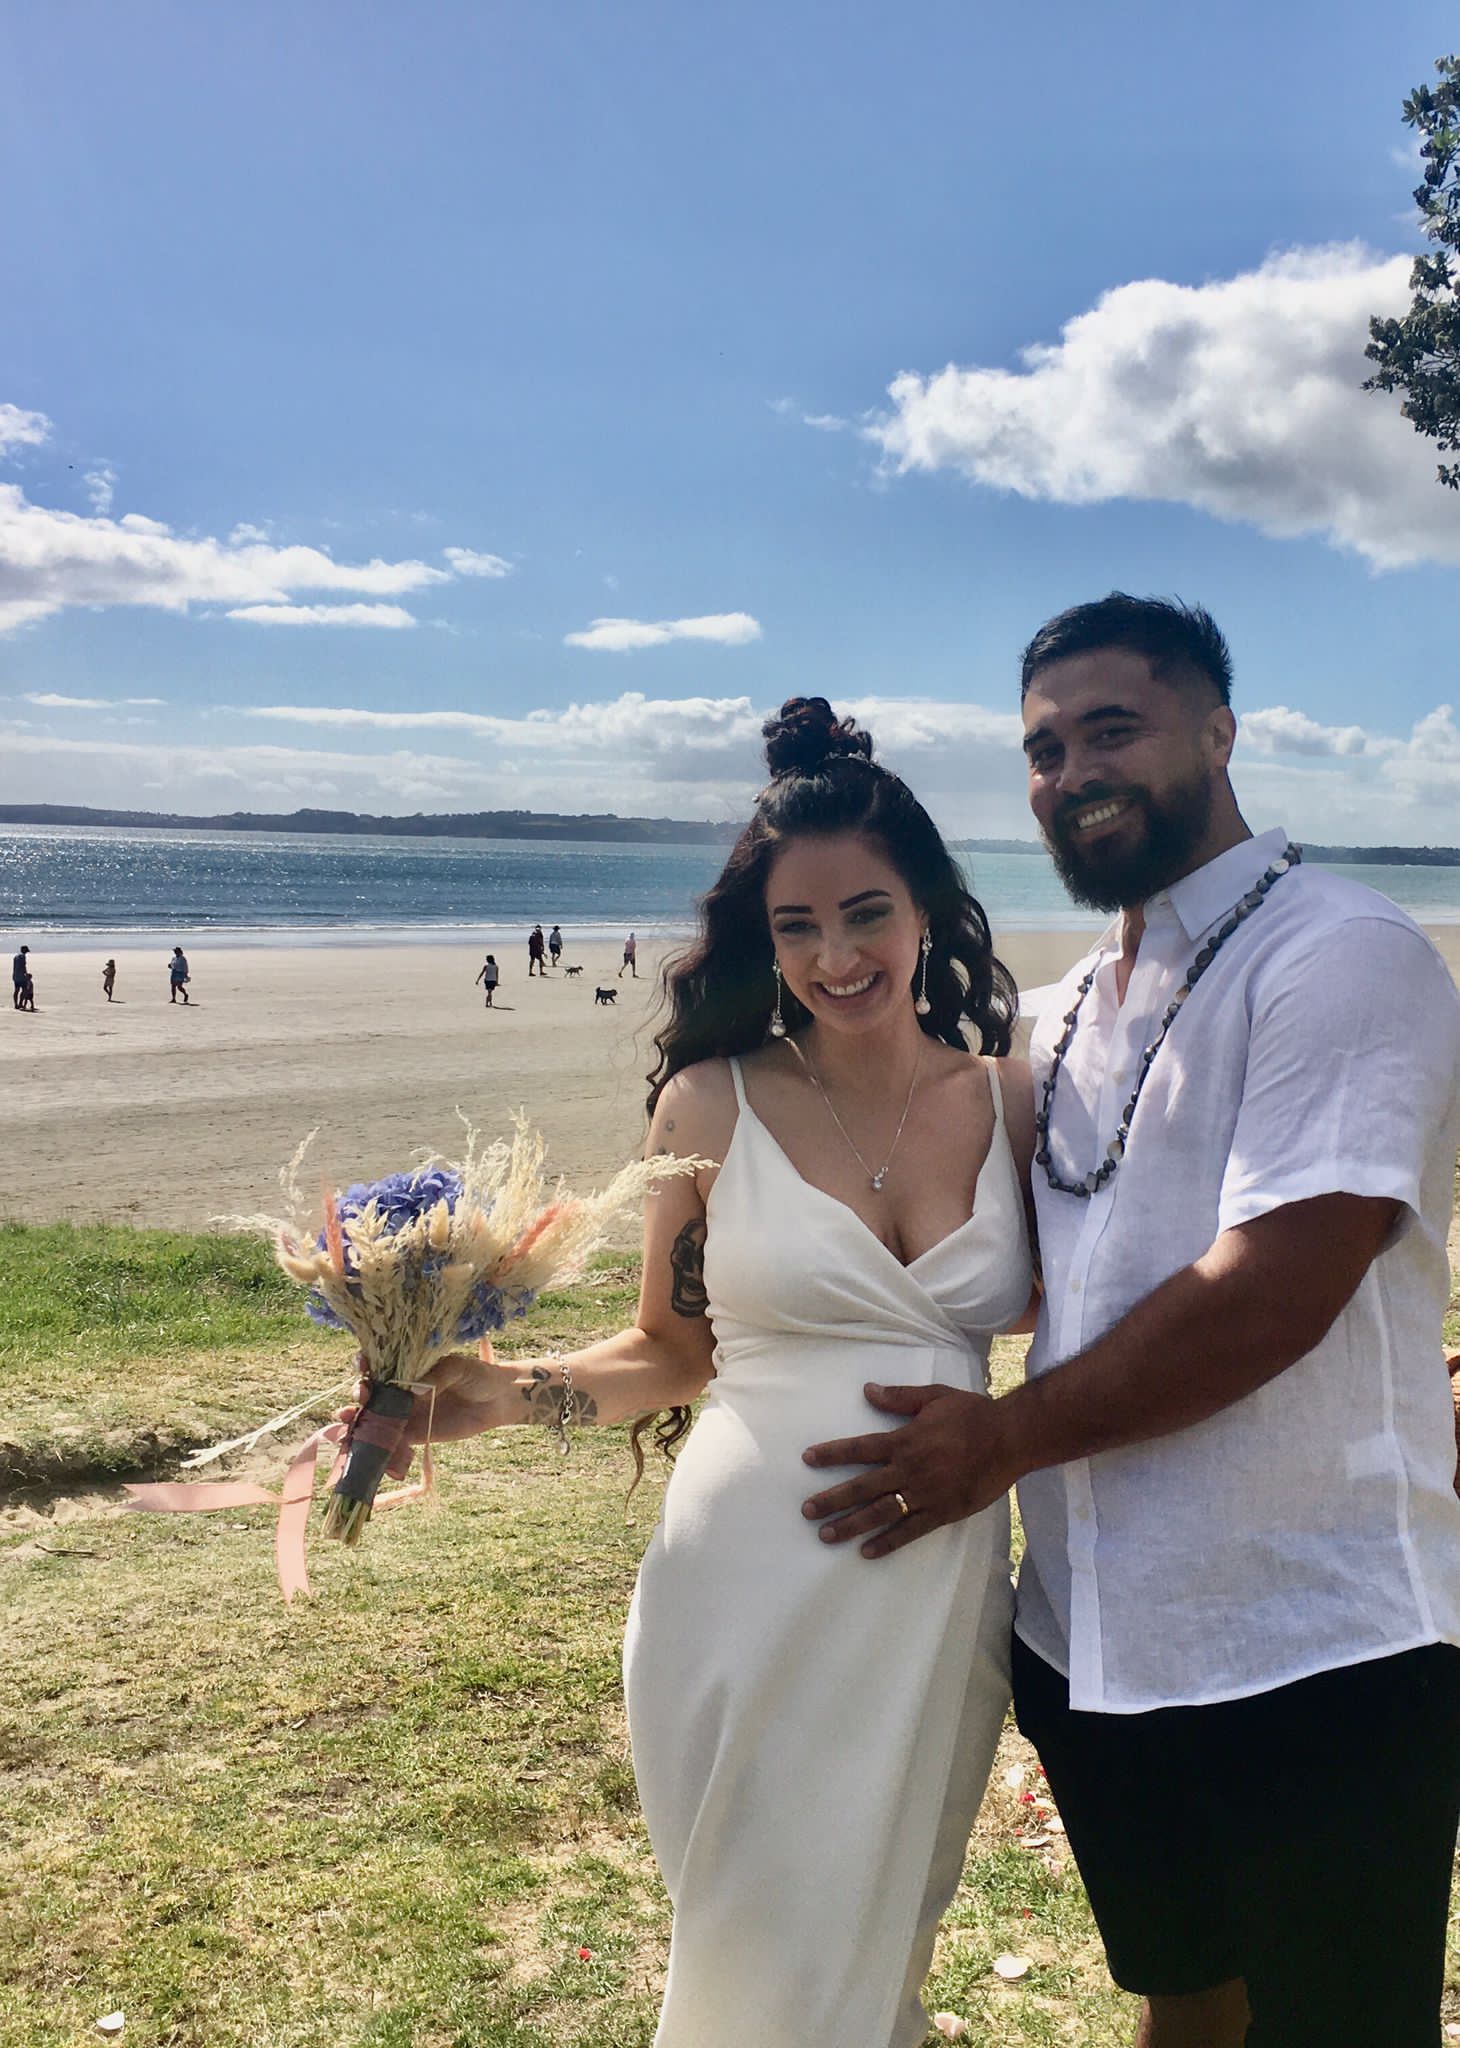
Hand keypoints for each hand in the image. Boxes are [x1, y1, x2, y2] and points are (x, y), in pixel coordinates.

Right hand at [333, 1340, 507, 1479]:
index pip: (379, 1364)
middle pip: (370, 1393)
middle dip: (358, 1396)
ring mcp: (405, 1413)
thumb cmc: (477, 1375)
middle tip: (359, 1399)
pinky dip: (379, 1449)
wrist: (497, 1400)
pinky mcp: (413, 1435)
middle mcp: (400, 1389)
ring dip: (358, 1423)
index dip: (365, 1365)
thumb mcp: (459, 1368)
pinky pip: (392, 1443)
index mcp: (408, 1366)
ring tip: (348, 1425)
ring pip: (374, 1419)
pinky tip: (370, 1453)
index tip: (362, 1366)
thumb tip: (413, 1389)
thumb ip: (436, 1375)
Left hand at [800, 1381, 1019, 1558]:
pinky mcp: (942, 1512)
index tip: (808, 1459)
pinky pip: (910, 1531)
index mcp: (905, 1440)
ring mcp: (925, 1493)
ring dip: (851, 1525)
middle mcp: (909, 1469)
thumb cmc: (972, 1414)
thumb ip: (900, 1397)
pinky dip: (888, 1543)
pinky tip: (868, 1551)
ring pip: (881, 1512)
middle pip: (862, 1487)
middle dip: (832, 1499)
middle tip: (807, 1511)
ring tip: (826, 1536)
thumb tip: (868, 1390)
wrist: (1010, 1438)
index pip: (859, 1448)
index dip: (832, 1454)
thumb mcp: (935, 1397)